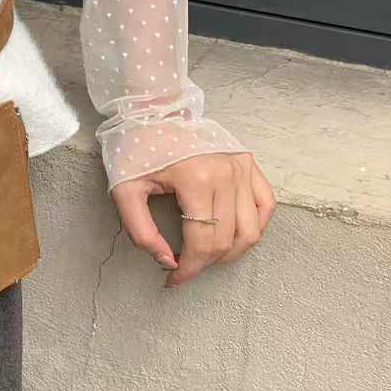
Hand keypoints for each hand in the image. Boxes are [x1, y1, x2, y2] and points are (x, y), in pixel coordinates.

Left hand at [110, 150, 274, 287]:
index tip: (173, 279)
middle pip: (226, 241)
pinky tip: (234, 234)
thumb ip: (141, 232)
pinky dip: (254, 227)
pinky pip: (265, 205)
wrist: (151, 111)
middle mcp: (226, 174)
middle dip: (205, 263)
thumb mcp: (124, 190)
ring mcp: (241, 167)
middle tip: (185, 266)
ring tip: (207, 254)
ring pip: (251, 230)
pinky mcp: (248, 162)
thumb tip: (168, 262)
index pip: (202, 243)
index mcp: (196, 180)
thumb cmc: (135, 149)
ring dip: (231, 252)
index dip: (188, 269)